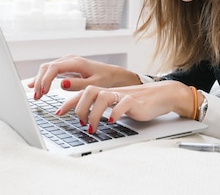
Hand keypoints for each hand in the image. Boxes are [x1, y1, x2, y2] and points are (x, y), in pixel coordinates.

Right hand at [27, 54, 141, 99]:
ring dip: (40, 80)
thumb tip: (62, 83)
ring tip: (37, 96)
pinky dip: (42, 78)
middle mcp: (70, 59)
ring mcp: (68, 62)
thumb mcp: (94, 85)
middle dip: (40, 82)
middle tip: (37, 97)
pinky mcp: (67, 67)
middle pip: (47, 67)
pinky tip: (33, 85)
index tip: (43, 93)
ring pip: (47, 68)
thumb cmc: (106, 80)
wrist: (114, 75)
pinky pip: (51, 70)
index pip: (53, 68)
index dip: (45, 80)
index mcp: (76, 62)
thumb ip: (78, 84)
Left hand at [56, 80, 194, 133]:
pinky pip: (123, 104)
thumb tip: (83, 120)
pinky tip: (112, 121)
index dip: (69, 102)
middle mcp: (111, 91)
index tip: (58, 113)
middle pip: (88, 91)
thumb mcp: (115, 105)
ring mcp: (123, 95)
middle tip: (81, 123)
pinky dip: (115, 113)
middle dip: (80, 108)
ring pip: (102, 97)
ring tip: (93, 128)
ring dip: (94, 114)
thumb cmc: (137, 102)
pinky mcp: (135, 101)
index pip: (82, 93)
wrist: (161, 96)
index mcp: (105, 92)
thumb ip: (101, 109)